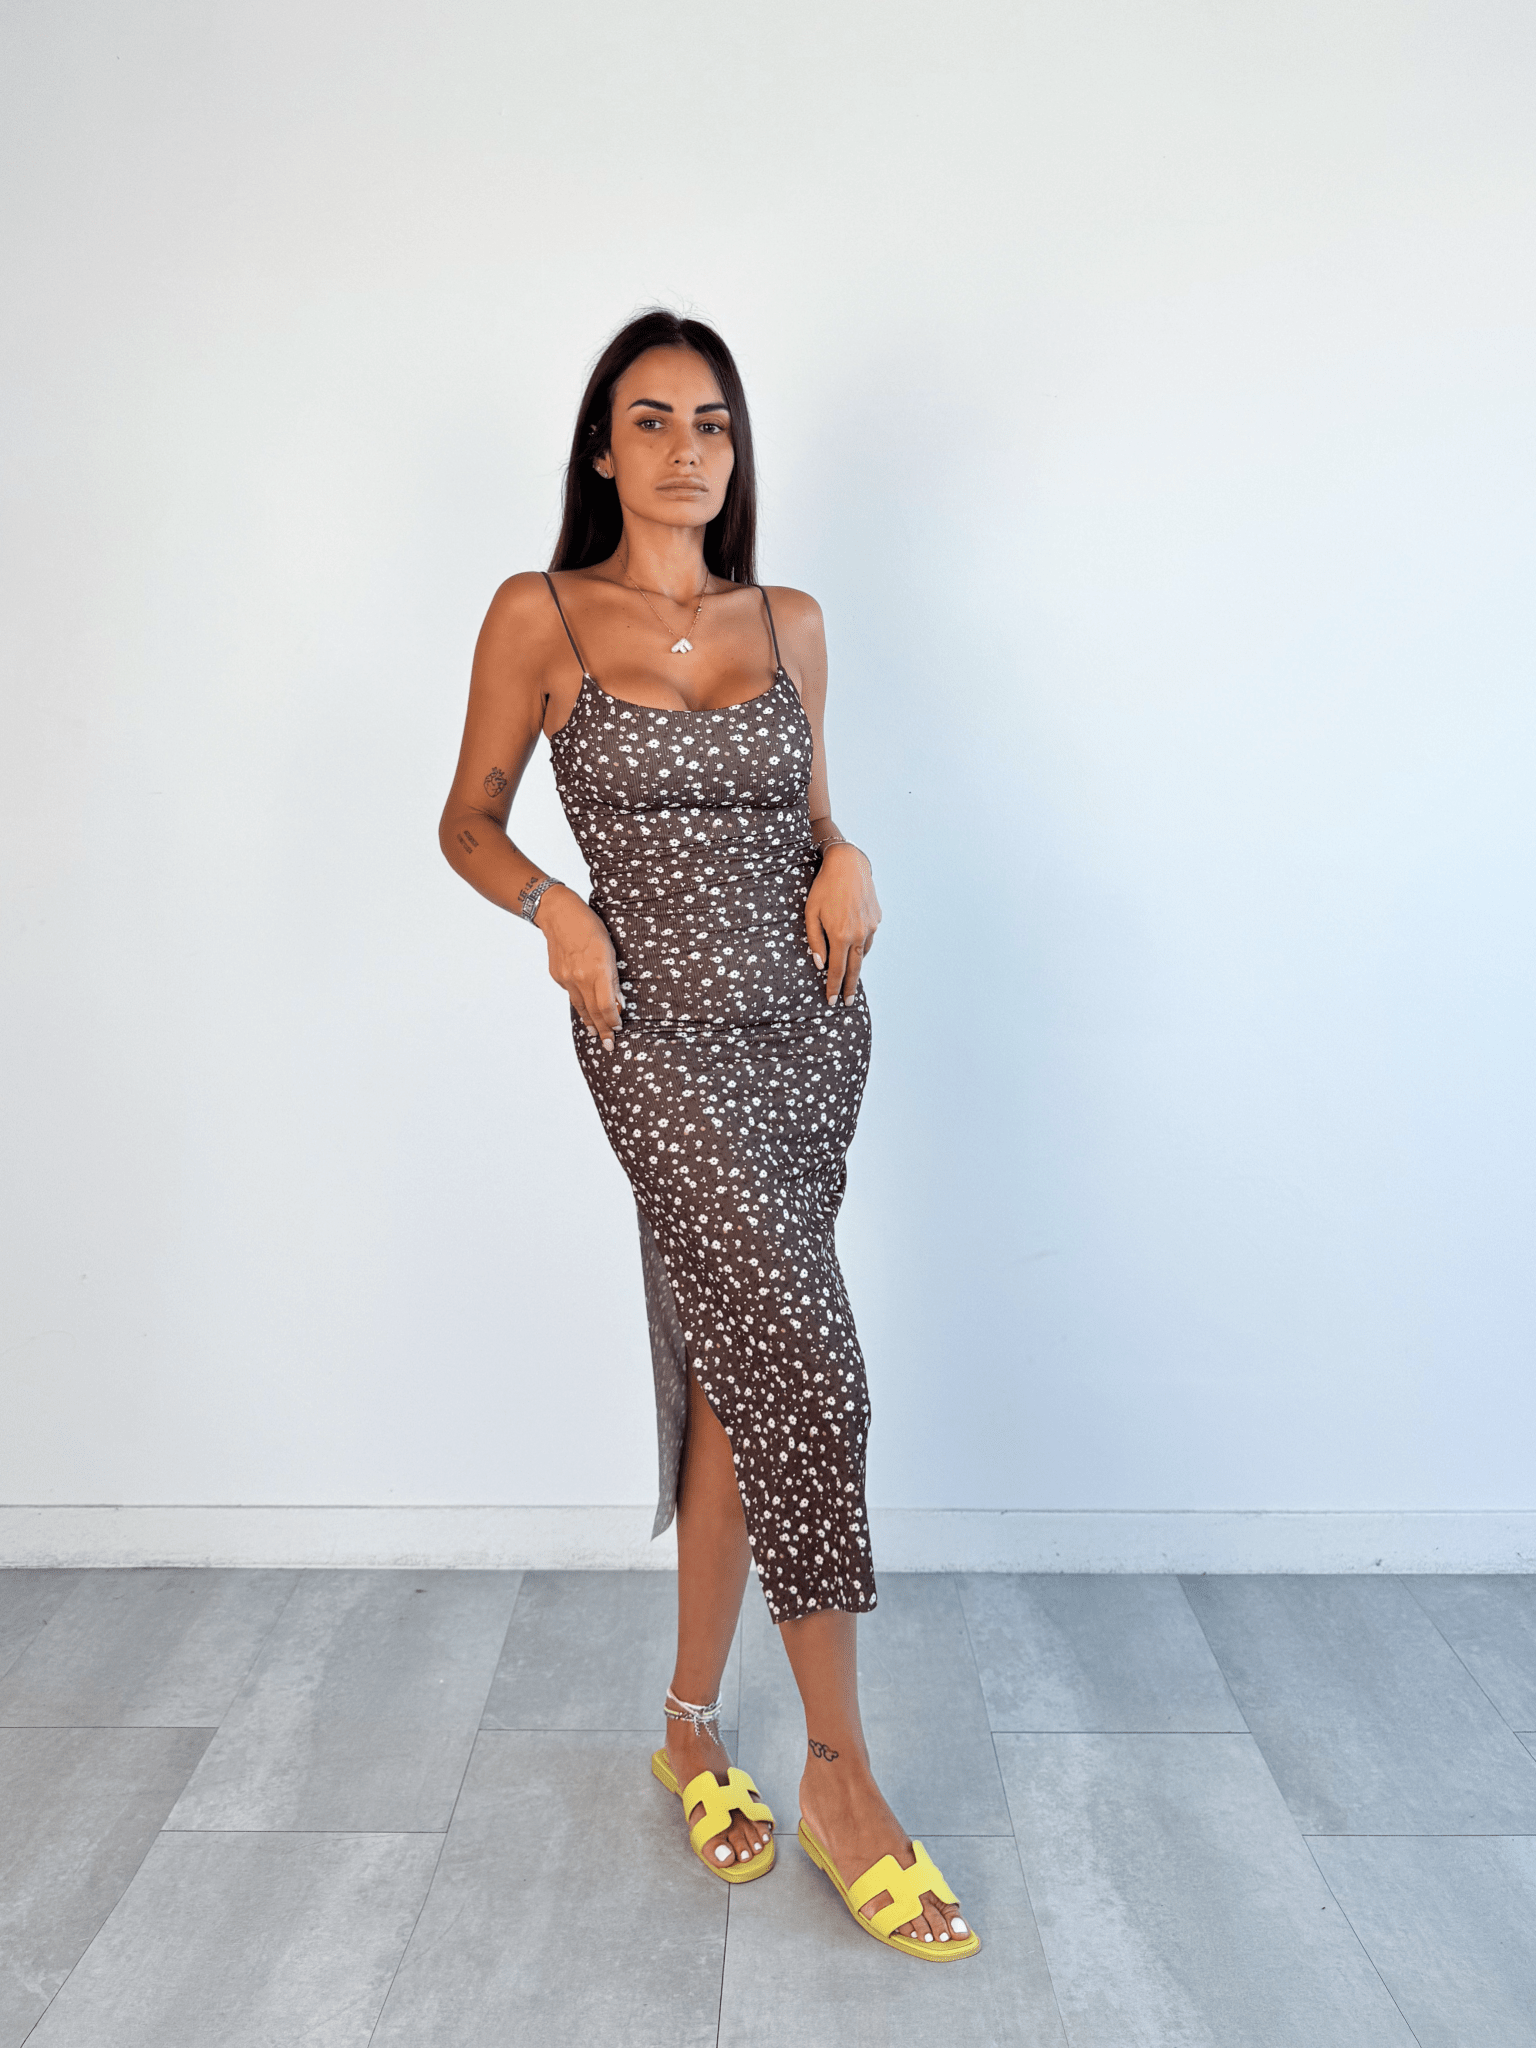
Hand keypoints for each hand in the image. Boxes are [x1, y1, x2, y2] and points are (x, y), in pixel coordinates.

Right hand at [537, 888, 622, 1047]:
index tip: (618, 1029)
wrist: (558, 915)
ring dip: (589, 1022)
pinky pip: (571, 994)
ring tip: (595, 1033)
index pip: (606, 1006)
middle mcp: (579, 978)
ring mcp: (565, 978)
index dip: (613, 1020)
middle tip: (608, 1046)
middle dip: (602, 1030)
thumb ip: (612, 978)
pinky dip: (580, 1002)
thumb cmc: (590, 927)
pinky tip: (585, 1008)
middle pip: (593, 1011)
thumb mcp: (609, 949)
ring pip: (580, 1006)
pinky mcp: (557, 976)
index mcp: (596, 970)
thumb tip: (619, 1003)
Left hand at [806, 845, 880, 1005]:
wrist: (848, 865)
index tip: (832, 1001)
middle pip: (855, 968)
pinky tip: (854, 943)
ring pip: (863, 952)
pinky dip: (861, 944)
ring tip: (849, 975)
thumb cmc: (824, 888)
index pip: (837, 970)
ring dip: (856, 964)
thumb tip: (819, 964)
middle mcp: (859, 934)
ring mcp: (871, 927)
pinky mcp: (877, 918)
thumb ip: (814, 941)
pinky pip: (869, 937)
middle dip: (850, 987)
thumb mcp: (810, 914)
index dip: (834, 987)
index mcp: (841, 936)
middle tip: (848, 1003)